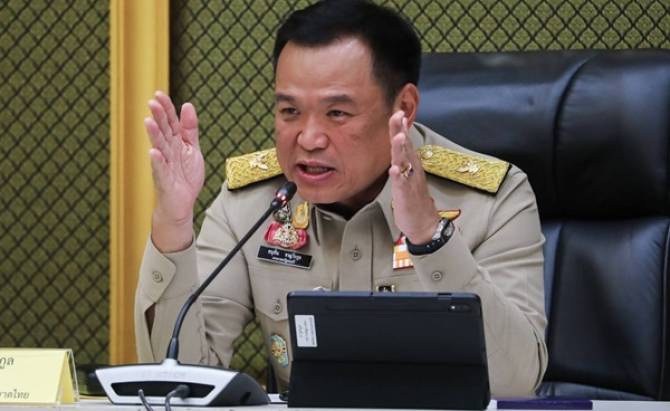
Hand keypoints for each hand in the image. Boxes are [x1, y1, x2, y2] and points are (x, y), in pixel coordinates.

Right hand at [145, 91, 204, 251]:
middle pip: (163, 131)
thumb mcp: (192, 149)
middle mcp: (168, 151)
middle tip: (151, 102)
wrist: (182, 203)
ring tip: (149, 122)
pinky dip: (156, 161)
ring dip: (154, 135)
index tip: (159, 94)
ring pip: (159, 147)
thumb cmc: (186, 175)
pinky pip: (160, 170)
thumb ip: (190, 129)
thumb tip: (187, 105)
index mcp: (176, 142)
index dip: (166, 109)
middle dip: (159, 117)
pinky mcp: (164, 180)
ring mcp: (164, 165)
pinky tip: (153, 152)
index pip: (171, 122)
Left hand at [388, 110, 439, 243]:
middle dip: (401, 131)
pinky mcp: (407, 196)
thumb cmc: (413, 197)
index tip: (397, 112)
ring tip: (398, 137)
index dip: (400, 128)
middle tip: (397, 115)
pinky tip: (394, 170)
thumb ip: (403, 159)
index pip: (405, 143)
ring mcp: (410, 182)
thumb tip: (399, 142)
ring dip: (401, 150)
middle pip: (405, 148)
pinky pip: (403, 185)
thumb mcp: (407, 174)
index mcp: (411, 164)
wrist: (424, 222)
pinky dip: (398, 177)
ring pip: (405, 163)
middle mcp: (412, 170)